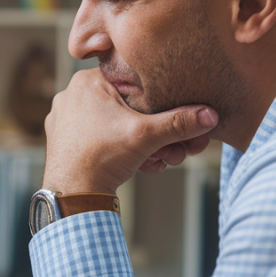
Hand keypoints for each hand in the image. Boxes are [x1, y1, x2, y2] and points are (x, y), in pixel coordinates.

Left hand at [42, 68, 218, 193]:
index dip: (159, 103)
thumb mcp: (146, 136)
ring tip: (157, 160)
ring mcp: (65, 118)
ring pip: (115, 123)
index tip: (175, 121)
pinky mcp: (65, 139)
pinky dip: (121, 149)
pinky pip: (100, 137)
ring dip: (142, 143)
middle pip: (127, 106)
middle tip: (172, 149)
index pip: (133, 82)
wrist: (72, 196)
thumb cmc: (102, 159)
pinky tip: (141, 165)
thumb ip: (180, 122)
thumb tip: (210, 115)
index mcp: (87, 80)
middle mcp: (72, 94)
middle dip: (154, 130)